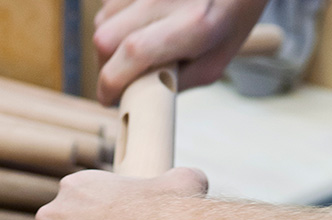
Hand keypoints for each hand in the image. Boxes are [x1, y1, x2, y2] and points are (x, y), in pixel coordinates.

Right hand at [94, 0, 269, 103]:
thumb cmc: (228, 22)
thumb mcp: (212, 66)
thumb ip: (173, 84)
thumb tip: (133, 96)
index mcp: (194, 25)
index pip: (134, 52)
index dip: (111, 82)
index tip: (108, 99)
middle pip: (105, 37)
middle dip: (105, 66)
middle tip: (120, 76)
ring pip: (102, 20)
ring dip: (109, 42)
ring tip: (132, 47)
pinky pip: (109, 3)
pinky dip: (115, 20)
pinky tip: (136, 24)